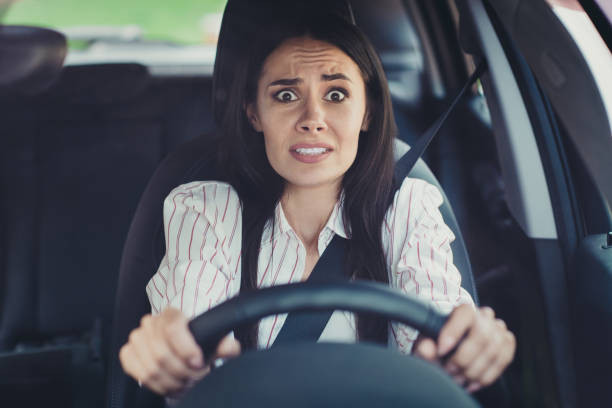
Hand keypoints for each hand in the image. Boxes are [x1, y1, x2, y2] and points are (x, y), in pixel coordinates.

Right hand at [119, 307, 240, 396]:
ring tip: (185, 384)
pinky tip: (170, 386)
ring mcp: (137, 337)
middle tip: (195, 378)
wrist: (176, 347)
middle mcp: (151, 323)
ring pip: (151, 368)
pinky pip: (137, 373)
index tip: (199, 362)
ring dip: (171, 382)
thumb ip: (223, 345)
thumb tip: (230, 348)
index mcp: (171, 314)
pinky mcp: (127, 353)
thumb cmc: (194, 344)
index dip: (186, 349)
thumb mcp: (211, 343)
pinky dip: (156, 385)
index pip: (173, 329)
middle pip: (162, 354)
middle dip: (182, 373)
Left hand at [413, 304, 514, 392]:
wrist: (453, 351)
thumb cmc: (438, 346)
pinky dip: (488, 375)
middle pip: (482, 335)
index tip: (441, 350)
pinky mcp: (507, 342)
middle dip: (464, 358)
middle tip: (450, 371)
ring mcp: (498, 328)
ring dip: (475, 370)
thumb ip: (424, 347)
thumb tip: (428, 348)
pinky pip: (504, 359)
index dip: (454, 331)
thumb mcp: (426, 346)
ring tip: (459, 380)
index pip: (465, 313)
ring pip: (494, 349)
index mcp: (463, 310)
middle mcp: (484, 316)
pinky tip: (473, 382)